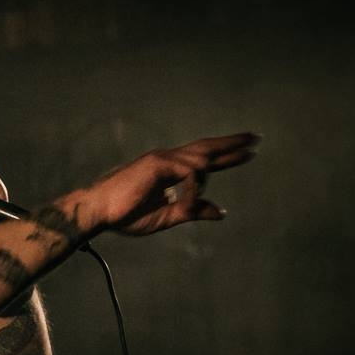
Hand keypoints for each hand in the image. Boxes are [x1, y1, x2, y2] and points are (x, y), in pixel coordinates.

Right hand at [82, 132, 259, 234]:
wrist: (99, 212)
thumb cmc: (125, 215)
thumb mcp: (167, 216)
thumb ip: (192, 211)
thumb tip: (220, 212)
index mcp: (168, 173)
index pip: (202, 162)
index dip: (225, 158)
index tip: (247, 154)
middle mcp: (167, 161)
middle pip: (205, 148)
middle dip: (231, 144)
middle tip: (256, 138)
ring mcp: (161, 160)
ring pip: (201, 158)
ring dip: (222, 159)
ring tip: (247, 152)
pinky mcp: (157, 164)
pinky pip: (189, 173)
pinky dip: (195, 189)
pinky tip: (190, 200)